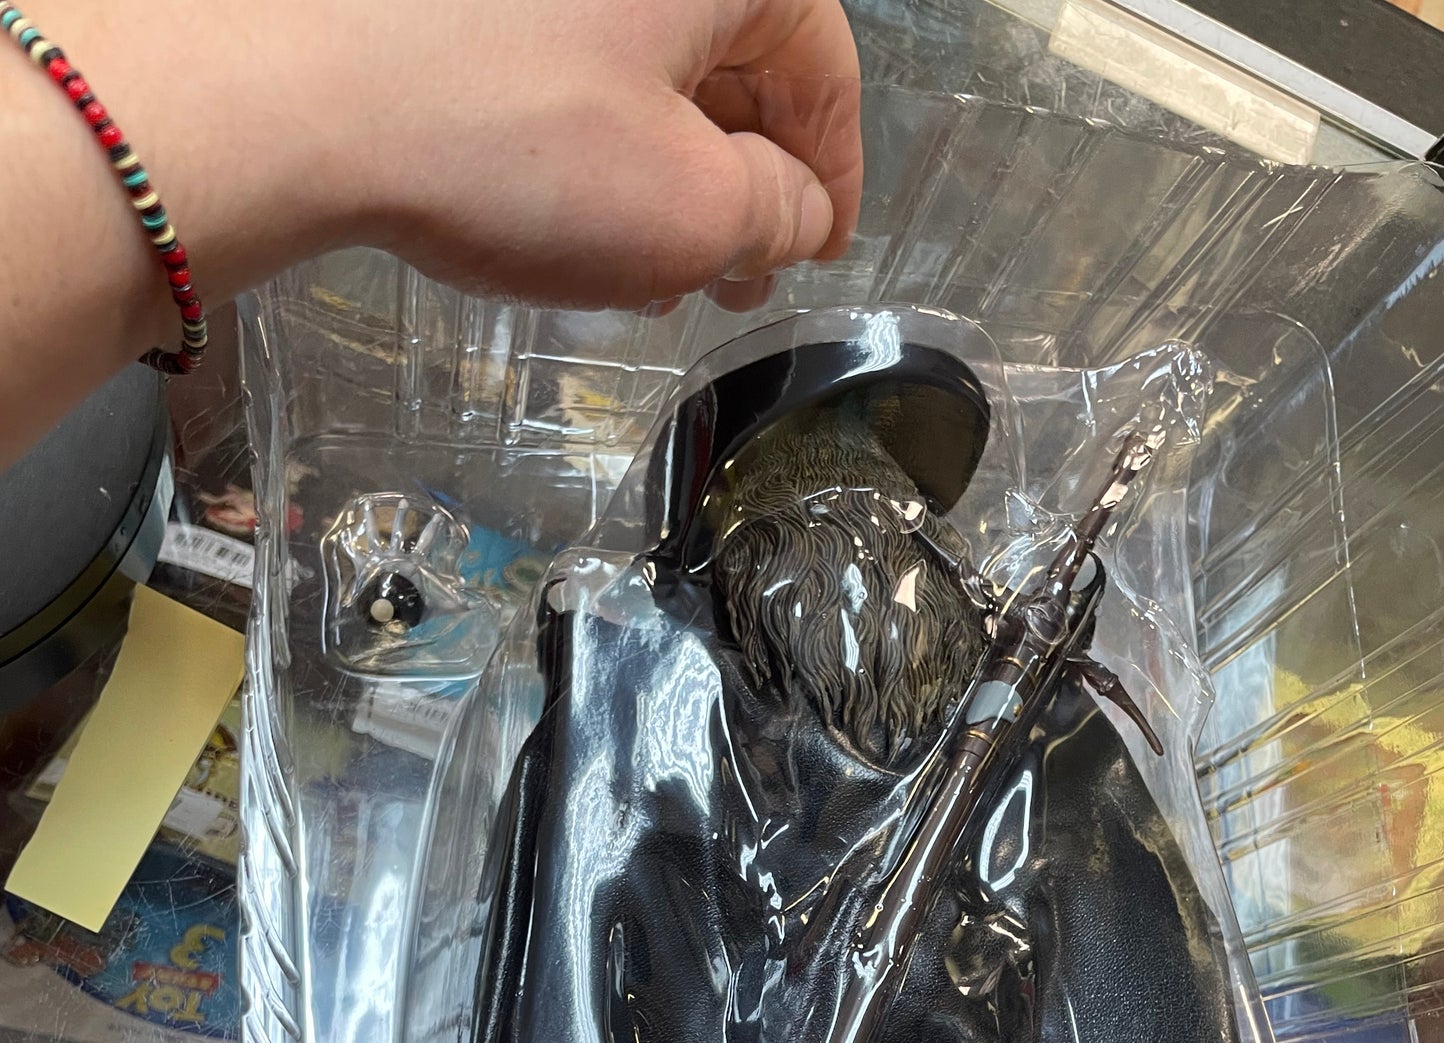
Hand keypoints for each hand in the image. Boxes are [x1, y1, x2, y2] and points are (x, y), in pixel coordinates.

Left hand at [351, 0, 863, 309]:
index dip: (832, 170)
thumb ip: (776, 216)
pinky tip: (569, 213)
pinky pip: (563, 52)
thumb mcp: (687, 212)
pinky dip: (588, 131)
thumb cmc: (508, 144)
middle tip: (732, 274)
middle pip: (731, 52)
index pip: (820, 60)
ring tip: (647, 265)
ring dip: (664, 164)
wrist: (296, 98)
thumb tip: (795, 213)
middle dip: (742, 174)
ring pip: (644, 60)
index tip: (818, 248)